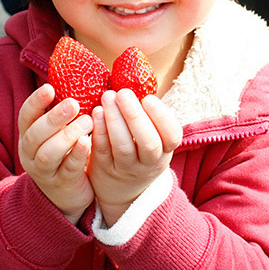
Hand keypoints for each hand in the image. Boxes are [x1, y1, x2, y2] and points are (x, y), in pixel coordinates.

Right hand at [18, 84, 94, 224]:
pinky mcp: (62, 184)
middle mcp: (31, 153)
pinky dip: (77, 155)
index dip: (36, 102)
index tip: (50, 88)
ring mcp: (45, 171)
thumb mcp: (58, 134)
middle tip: (74, 103)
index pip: (25, 116)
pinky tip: (88, 142)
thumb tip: (80, 78)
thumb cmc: (65, 155)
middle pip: (35, 135)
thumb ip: (63, 114)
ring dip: (67, 135)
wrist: (65, 196)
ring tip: (87, 122)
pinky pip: (67, 169)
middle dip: (53, 118)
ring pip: (48, 153)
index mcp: (28, 136)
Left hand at [88, 89, 181, 225]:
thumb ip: (148, 116)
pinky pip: (102, 150)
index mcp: (165, 150)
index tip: (148, 98)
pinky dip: (99, 130)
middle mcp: (149, 163)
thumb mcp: (152, 138)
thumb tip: (137, 79)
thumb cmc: (138, 150)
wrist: (121, 190)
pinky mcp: (105, 170)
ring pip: (123, 147)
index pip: (172, 136)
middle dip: (135, 115)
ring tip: (107, 96)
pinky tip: (96, 112)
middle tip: (123, 93)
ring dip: (114, 119)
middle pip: (147, 143)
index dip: (161, 117)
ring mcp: (127, 169)